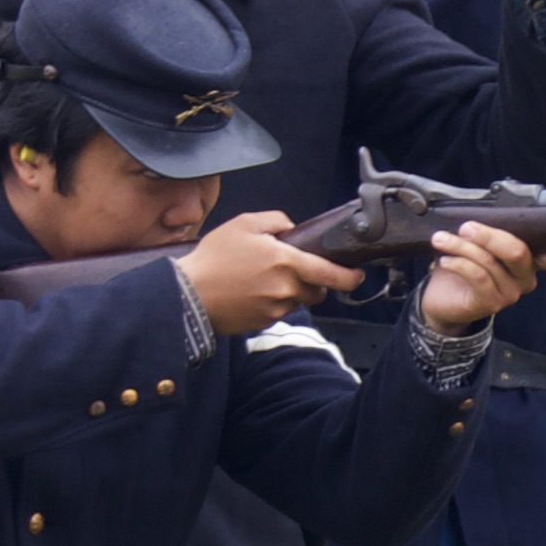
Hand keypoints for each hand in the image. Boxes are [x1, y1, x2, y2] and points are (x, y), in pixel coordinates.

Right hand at [176, 214, 362, 333]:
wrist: (188, 294)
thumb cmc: (213, 258)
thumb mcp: (244, 224)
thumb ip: (275, 221)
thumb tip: (292, 229)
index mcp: (285, 262)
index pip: (331, 274)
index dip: (349, 277)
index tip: (357, 275)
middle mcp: (285, 289)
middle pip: (317, 291)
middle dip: (314, 282)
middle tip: (293, 271)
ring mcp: (275, 309)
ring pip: (297, 302)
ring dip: (291, 292)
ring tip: (264, 280)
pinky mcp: (263, 323)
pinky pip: (278, 313)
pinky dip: (272, 304)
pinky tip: (252, 293)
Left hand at [410, 220, 545, 335]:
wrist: (443, 300)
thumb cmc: (463, 267)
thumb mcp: (478, 246)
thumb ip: (489, 233)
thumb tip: (482, 212)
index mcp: (528, 262)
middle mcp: (525, 279)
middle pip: (517, 252)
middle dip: (489, 235)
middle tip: (466, 227)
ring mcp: (510, 294)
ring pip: (490, 262)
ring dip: (462, 247)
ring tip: (442, 239)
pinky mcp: (491, 304)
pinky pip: (477, 277)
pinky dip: (459, 263)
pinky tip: (446, 259)